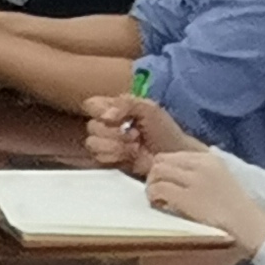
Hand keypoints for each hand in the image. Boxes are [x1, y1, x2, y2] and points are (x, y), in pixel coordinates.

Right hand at [79, 90, 199, 168]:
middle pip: (91, 126)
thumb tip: (105, 116)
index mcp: (116, 108)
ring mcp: (107, 143)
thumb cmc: (164, 131)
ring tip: (134, 146)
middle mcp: (108, 125)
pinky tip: (129, 155)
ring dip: (114, 145)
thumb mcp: (149, 109)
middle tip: (134, 134)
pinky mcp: (108, 160)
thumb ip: (126, 104)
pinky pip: (98, 157)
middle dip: (113, 132)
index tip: (116, 117)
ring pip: (92, 143)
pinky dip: (114, 156)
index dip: (99, 111)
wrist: (172, 156)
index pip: (92, 104)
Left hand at [134, 146, 264, 252]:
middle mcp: (201, 164)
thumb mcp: (220, 179)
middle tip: (157, 193)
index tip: (164, 184)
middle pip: (160, 160)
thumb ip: (200, 173)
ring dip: (151, 187)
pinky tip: (161, 206)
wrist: (249, 226)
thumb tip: (173, 175)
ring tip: (158, 201)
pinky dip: (153, 197)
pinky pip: (158, 189)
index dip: (162, 170)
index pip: (172, 155)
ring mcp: (194, 180)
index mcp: (209, 159)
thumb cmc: (235, 209)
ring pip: (156, 172)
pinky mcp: (187, 197)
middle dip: (153, 176)